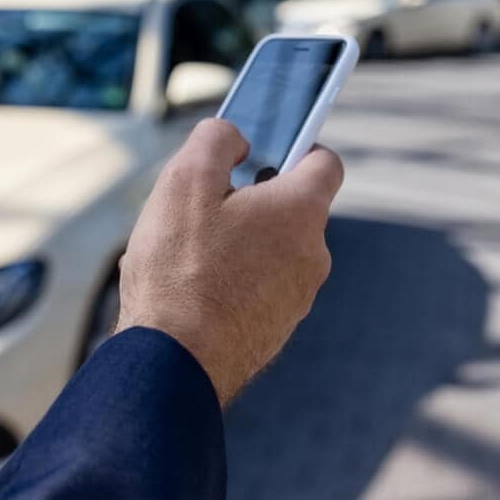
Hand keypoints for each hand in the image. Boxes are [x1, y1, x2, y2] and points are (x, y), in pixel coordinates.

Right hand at [115, 118, 343, 405]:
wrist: (175, 362)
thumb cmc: (180, 269)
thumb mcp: (185, 180)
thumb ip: (217, 140)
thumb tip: (236, 137)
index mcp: (301, 211)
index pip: (325, 162)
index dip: (296, 147)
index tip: (262, 151)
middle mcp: (313, 255)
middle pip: (291, 209)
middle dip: (252, 201)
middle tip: (203, 209)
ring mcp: (297, 298)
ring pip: (272, 251)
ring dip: (240, 244)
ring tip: (189, 256)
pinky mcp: (275, 331)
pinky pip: (259, 289)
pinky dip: (234, 282)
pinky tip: (192, 291)